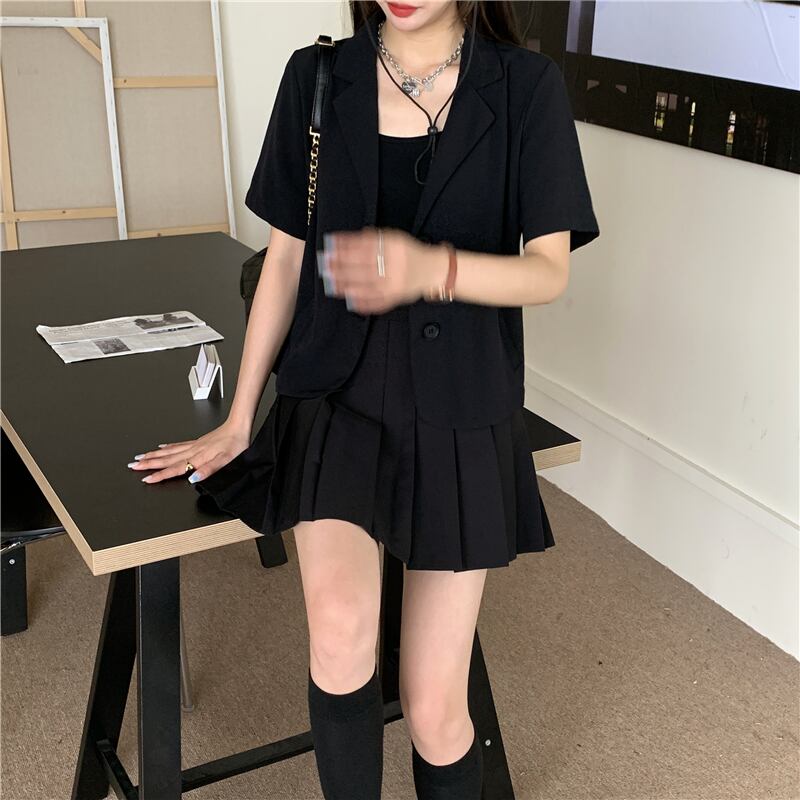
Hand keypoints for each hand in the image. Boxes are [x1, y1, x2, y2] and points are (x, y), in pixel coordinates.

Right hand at [129, 419, 250, 484]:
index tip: (146, 479)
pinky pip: (178, 445)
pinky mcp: (198, 441)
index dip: (160, 475)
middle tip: (133, 466)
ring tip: (140, 457)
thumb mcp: (226, 460)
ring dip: (154, 455)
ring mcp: (194, 445)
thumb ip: (209, 470)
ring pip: (169, 452)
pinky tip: (161, 447)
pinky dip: (167, 447)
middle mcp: (193, 450)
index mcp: (198, 457)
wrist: (239, 426)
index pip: (175, 469)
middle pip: (166, 459)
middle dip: (149, 464)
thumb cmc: (235, 444)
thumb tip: (193, 478)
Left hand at [317, 226, 446, 314]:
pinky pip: (376, 302)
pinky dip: (362, 303)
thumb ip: (372, 238)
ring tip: (331, 284)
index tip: (329, 246)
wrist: (432, 270)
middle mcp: (394, 265)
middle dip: (340, 267)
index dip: (344, 247)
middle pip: (361, 266)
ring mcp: (394, 284)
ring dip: (346, 286)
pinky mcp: (396, 298)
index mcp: (393, 247)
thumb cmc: (409, 252)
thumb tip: (345, 240)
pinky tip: (350, 300)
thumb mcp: (393, 238)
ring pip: (366, 286)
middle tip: (325, 266)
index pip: (363, 246)